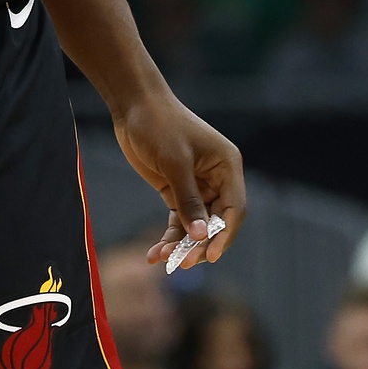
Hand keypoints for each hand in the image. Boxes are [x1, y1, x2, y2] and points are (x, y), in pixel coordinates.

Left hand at [112, 90, 247, 268]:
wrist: (133, 105)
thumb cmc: (159, 125)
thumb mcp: (175, 162)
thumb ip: (188, 200)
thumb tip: (201, 236)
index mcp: (227, 167)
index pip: (233, 209)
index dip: (224, 235)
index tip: (209, 256)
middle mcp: (216, 178)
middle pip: (215, 222)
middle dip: (199, 244)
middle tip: (182, 263)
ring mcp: (196, 186)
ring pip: (195, 225)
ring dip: (180, 244)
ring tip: (162, 259)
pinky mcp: (175, 189)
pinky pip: (177, 220)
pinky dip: (168, 236)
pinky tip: (153, 254)